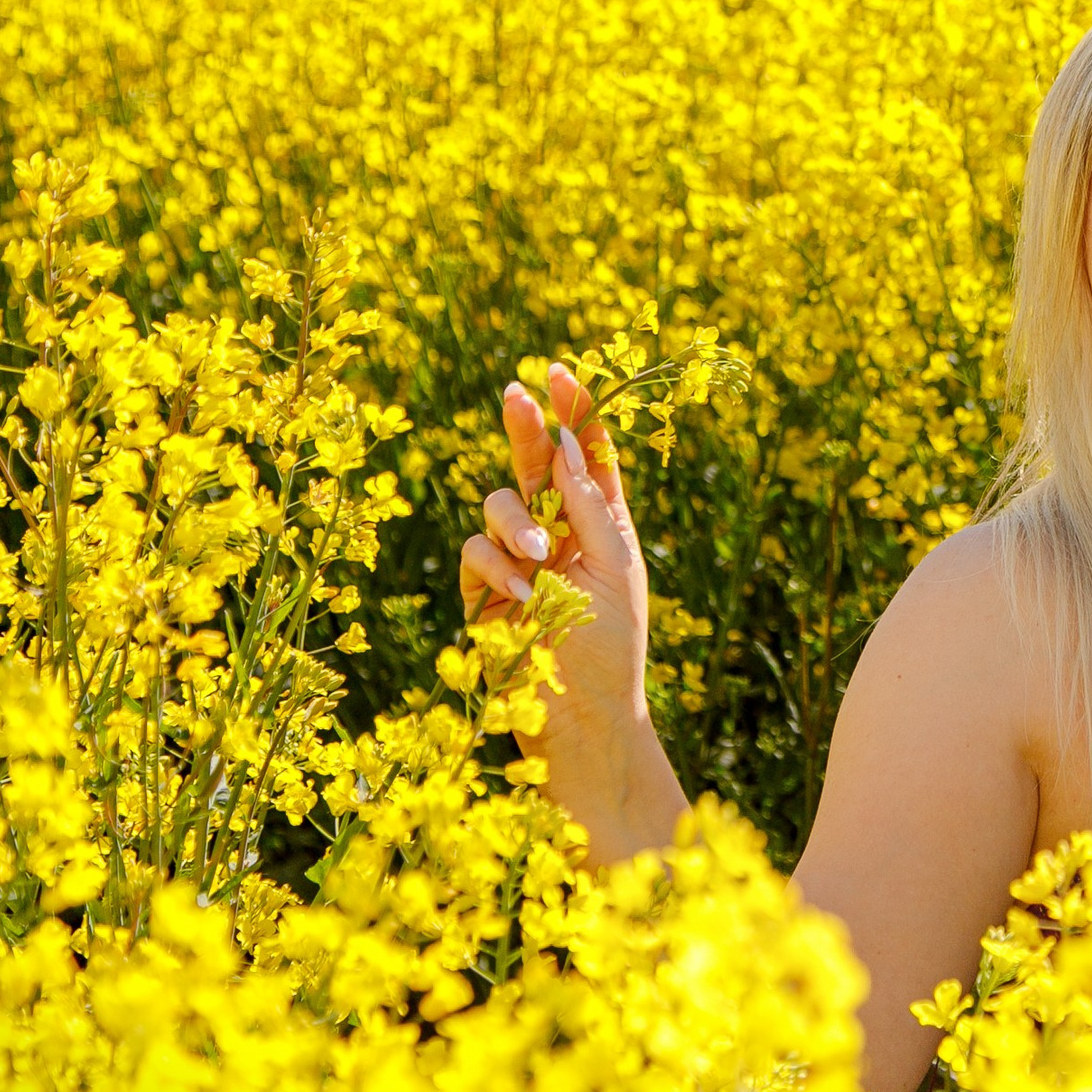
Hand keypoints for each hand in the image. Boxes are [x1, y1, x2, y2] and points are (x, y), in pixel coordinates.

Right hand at [459, 363, 651, 763]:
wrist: (581, 720)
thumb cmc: (612, 646)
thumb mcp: (617, 566)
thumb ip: (590, 503)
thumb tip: (565, 441)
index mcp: (602, 523)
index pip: (587, 455)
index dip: (576, 413)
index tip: (562, 371)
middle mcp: (558, 533)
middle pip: (535, 464)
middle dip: (525, 427)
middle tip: (516, 393)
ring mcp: (516, 562)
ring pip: (498, 505)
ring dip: (516, 522)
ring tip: (540, 555)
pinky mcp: (483, 593)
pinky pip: (475, 552)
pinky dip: (496, 565)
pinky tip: (522, 593)